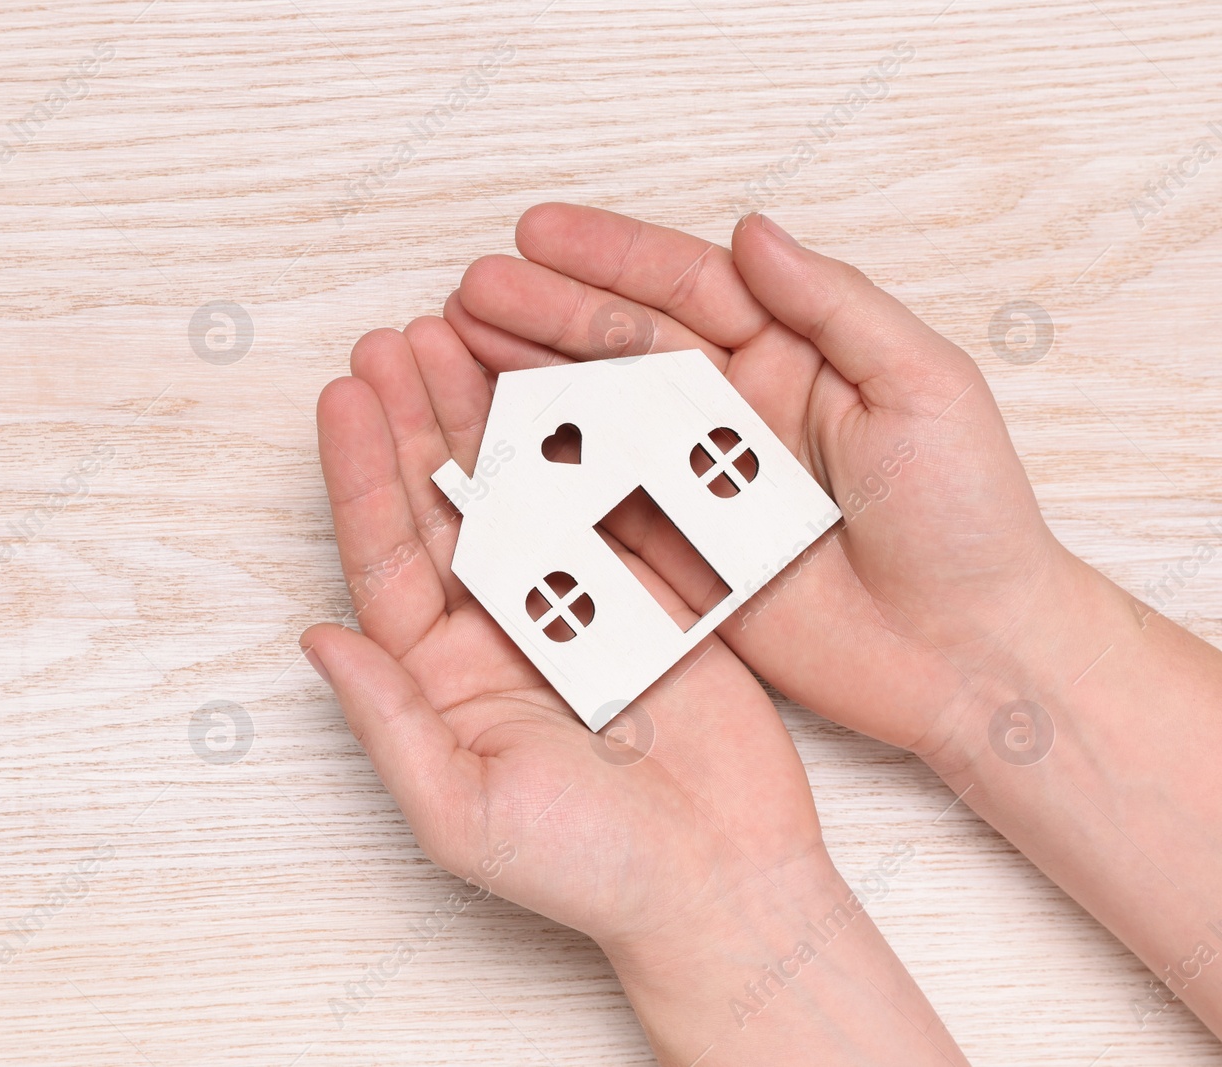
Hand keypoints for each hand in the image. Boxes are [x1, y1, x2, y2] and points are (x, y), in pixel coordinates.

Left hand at [300, 316, 825, 951]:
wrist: (722, 885)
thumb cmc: (587, 870)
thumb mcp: (459, 810)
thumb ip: (387, 723)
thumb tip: (314, 639)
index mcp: (439, 676)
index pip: (386, 555)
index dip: (360, 473)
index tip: (344, 396)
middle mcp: (496, 628)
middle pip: (444, 502)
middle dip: (417, 416)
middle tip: (397, 337)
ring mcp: (574, 601)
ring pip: (519, 486)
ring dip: (488, 411)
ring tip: (460, 329)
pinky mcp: (648, 591)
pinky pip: (605, 499)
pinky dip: (583, 438)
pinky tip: (557, 378)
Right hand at [446, 204, 1077, 761]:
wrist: (971, 653)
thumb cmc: (968, 516)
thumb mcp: (922, 386)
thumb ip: (834, 305)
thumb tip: (751, 230)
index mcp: (793, 358)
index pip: (688, 288)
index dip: (609, 257)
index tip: (535, 235)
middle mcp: (736, 414)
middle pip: (624, 348)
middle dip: (545, 315)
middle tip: (470, 294)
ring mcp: (702, 486)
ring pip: (599, 420)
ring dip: (530, 384)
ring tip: (456, 352)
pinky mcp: (684, 557)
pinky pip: (602, 508)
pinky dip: (547, 478)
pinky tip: (492, 446)